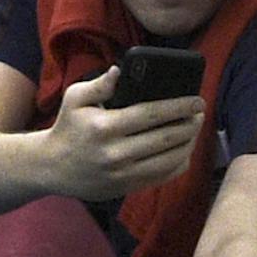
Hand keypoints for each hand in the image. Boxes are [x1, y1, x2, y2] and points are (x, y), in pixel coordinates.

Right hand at [45, 68, 205, 202]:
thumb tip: (120, 71)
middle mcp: (117, 152)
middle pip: (165, 138)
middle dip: (189, 125)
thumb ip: (100, 85)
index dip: (178, 107)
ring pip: (169, 160)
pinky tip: (185, 150)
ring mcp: (125, 173)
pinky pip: (163, 176)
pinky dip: (179, 163)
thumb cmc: (68, 127)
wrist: (54, 167)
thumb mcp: (75, 98)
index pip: (151, 114)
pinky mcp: (129, 186)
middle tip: (201, 113)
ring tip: (195, 130)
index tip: (196, 100)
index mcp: (106, 126)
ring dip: (188, 144)